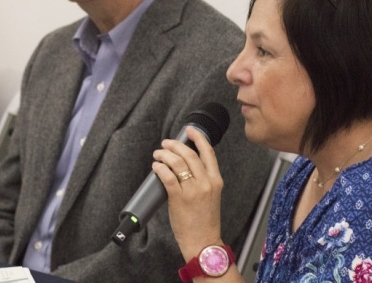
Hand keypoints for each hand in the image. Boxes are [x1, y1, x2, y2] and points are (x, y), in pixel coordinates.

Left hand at [152, 126, 223, 260]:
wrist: (204, 241)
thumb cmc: (205, 221)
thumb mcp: (211, 196)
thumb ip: (203, 180)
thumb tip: (184, 165)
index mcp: (216, 181)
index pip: (208, 153)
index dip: (198, 138)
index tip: (190, 130)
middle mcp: (206, 183)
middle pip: (189, 154)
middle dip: (175, 145)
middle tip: (165, 144)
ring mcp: (193, 190)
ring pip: (177, 163)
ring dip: (164, 155)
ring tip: (158, 155)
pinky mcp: (179, 198)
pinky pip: (168, 177)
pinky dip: (160, 168)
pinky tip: (156, 167)